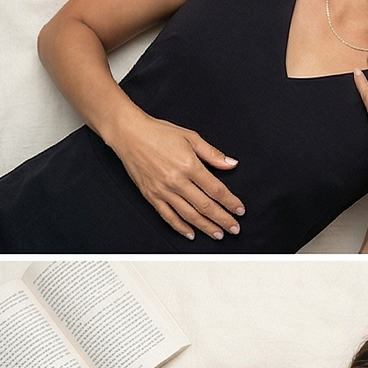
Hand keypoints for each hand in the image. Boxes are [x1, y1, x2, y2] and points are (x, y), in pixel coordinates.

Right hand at [109, 113, 243, 241]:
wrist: (128, 133)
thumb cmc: (157, 132)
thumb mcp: (190, 136)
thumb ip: (212, 154)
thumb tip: (231, 164)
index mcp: (189, 165)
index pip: (216, 190)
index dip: (230, 202)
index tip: (239, 210)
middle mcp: (176, 180)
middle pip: (206, 206)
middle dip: (223, 219)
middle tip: (234, 228)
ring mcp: (163, 190)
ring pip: (189, 215)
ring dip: (206, 227)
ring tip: (218, 234)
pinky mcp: (151, 195)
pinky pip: (168, 216)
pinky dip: (180, 227)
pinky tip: (191, 234)